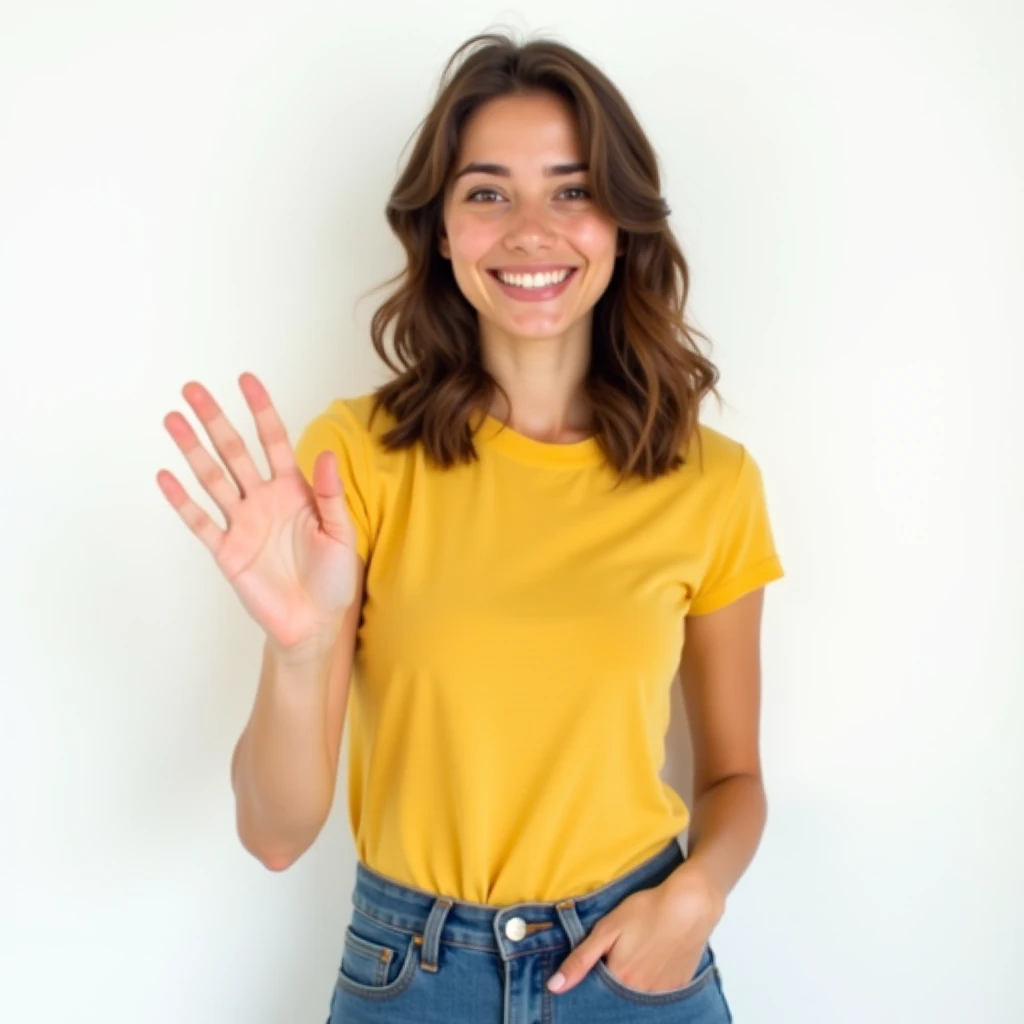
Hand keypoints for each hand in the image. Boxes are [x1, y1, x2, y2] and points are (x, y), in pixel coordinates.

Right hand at [157, 373, 357, 649]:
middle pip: (234, 451)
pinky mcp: (226, 550)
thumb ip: (331, 494)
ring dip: (192, 449)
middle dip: (214, 420)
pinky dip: (182, 500)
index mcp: (294, 490)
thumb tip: (328, 454)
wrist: (314, 622)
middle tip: (193, 388)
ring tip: (173, 420)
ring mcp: (241, 523)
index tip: (246, 380)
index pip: (273, 441)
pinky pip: (200, 520)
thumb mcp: (341, 533)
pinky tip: (166, 476)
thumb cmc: (333, 578)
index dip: (261, 411)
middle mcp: (263, 500)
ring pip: (212, 478)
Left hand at [548, 865, 723, 994]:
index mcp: (620, 981)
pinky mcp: (679, 989)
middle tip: (621, 953)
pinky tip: (653, 961)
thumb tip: (554, 986)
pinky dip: (651, 983)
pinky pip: (658, 996)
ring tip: (638, 955)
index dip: (592, 978)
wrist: (691, 904)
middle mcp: (641, 996)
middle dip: (611, 983)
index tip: (597, 962)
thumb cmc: (647, 910)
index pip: (595, 993)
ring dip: (631, 985)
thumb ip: (580, 959)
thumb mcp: (607, 929)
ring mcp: (662, 995)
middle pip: (617, 998)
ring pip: (637, 998)